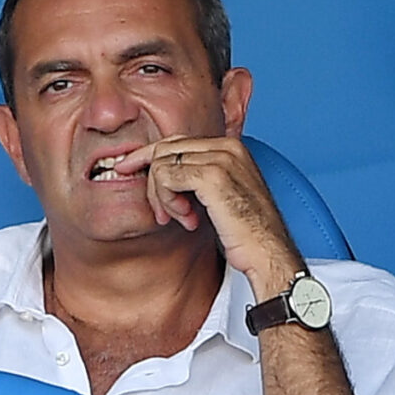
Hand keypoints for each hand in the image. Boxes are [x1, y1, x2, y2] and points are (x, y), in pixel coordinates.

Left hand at [107, 134, 302, 292]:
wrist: (267, 252)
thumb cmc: (245, 232)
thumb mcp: (219, 196)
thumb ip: (196, 177)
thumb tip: (157, 171)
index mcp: (231, 146)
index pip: (177, 142)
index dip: (149, 157)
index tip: (127, 169)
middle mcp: (227, 146)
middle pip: (165, 148)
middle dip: (151, 180)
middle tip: (160, 212)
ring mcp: (220, 159)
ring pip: (161, 164)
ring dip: (162, 198)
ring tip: (180, 218)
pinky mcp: (211, 176)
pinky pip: (164, 177)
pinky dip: (166, 201)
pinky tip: (185, 219)